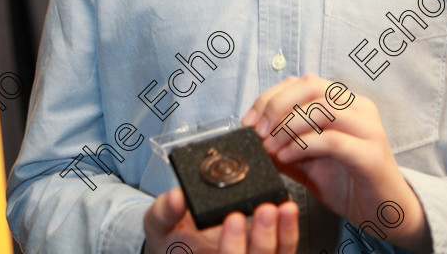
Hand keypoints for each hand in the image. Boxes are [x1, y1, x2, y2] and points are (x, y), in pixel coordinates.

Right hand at [142, 186, 298, 253]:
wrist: (181, 243)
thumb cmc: (170, 237)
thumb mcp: (157, 225)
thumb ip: (164, 212)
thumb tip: (177, 196)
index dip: (233, 247)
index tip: (232, 218)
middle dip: (263, 240)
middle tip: (265, 209)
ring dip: (283, 236)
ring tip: (284, 207)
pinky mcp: (267, 252)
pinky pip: (284, 249)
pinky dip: (289, 232)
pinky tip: (288, 210)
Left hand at [242, 74, 431, 253]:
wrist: (383, 214)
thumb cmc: (346, 182)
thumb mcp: (306, 160)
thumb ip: (282, 144)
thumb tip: (252, 137)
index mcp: (343, 102)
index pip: (301, 82)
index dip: (270, 97)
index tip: (249, 120)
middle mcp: (358, 107)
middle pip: (311, 86)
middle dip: (276, 105)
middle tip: (257, 131)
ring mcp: (368, 128)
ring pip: (321, 107)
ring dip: (287, 125)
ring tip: (270, 147)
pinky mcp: (371, 154)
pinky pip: (332, 140)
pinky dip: (302, 145)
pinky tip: (286, 157)